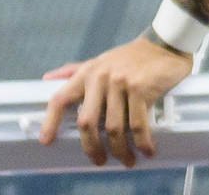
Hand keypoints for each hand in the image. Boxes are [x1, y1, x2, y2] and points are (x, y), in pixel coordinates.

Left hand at [40, 34, 192, 166]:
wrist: (163, 47)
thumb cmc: (128, 59)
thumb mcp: (98, 62)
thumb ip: (73, 71)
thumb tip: (47, 79)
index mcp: (86, 74)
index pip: (60, 98)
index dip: (50, 121)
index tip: (46, 141)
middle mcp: (98, 78)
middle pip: (86, 122)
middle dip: (91, 147)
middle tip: (100, 161)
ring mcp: (119, 83)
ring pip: (113, 128)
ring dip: (121, 150)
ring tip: (127, 160)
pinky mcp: (140, 89)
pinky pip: (138, 125)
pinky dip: (142, 143)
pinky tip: (147, 151)